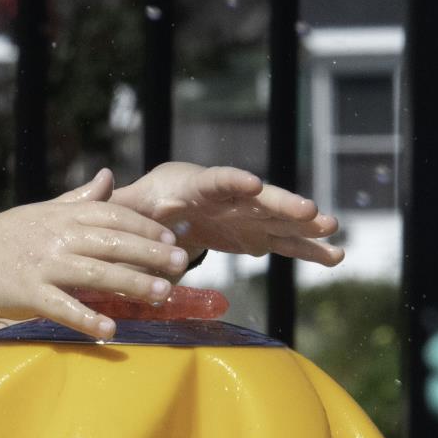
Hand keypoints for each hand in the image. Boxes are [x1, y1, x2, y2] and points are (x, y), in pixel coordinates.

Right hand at [0, 169, 189, 339]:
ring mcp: (42, 265)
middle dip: (150, 252)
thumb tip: (109, 177)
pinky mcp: (27, 294)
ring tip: (162, 295)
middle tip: (181, 262)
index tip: (172, 236)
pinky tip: (111, 331)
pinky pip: (63, 307)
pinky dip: (87, 319)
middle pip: (112, 242)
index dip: (146, 226)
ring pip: (95, 273)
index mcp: (61, 216)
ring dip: (131, 283)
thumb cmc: (2, 237)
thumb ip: (79, 198)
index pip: (113, 215)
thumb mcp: (41, 211)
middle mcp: (56, 237)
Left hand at [112, 161, 342, 268]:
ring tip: (335, 233)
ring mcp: (246, 216)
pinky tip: (334, 256)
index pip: (216, 180)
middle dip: (284, 205)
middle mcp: (228, 196)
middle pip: (258, 199)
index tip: (252, 184)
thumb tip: (102, 182)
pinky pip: (285, 243)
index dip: (233, 181)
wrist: (161, 211)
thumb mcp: (124, 206)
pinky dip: (307, 250)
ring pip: (279, 221)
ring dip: (306, 228)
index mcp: (194, 185)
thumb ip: (114, 199)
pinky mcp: (255, 236)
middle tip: (312, 212)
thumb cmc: (140, 206)